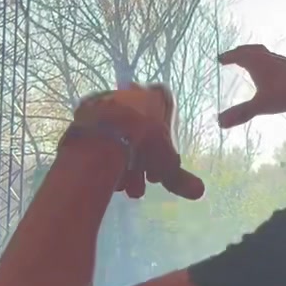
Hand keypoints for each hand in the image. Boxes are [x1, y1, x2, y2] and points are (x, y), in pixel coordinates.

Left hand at [70, 84, 204, 201]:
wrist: (104, 133)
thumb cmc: (143, 143)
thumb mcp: (166, 163)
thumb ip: (180, 178)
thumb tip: (200, 192)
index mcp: (156, 98)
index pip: (166, 120)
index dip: (164, 148)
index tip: (158, 171)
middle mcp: (133, 94)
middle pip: (141, 132)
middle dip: (141, 162)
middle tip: (139, 184)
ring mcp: (109, 100)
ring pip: (120, 134)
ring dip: (122, 162)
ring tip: (122, 187)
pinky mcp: (86, 111)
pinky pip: (100, 134)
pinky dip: (104, 153)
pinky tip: (105, 173)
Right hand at [218, 45, 285, 130]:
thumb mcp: (262, 104)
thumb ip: (242, 113)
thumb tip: (219, 123)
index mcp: (257, 62)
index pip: (238, 56)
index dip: (228, 57)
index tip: (220, 59)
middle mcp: (268, 57)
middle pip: (251, 50)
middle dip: (240, 52)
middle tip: (232, 55)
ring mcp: (281, 60)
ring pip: (264, 53)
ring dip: (254, 54)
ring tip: (250, 61)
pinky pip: (274, 60)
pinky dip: (266, 62)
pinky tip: (272, 72)